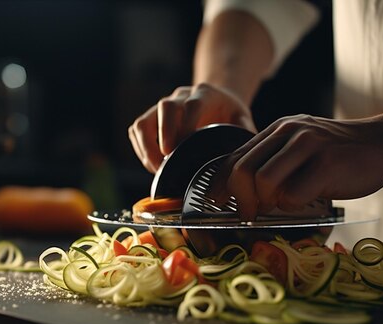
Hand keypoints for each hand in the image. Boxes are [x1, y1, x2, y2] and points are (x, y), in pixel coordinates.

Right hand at [128, 83, 255, 172]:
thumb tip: (242, 155)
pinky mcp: (152, 117)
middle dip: (161, 135)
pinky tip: (152, 166)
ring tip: (155, 169)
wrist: (216, 98)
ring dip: (145, 146)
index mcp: (205, 95)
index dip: (184, 126)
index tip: (180, 148)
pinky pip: (137, 130)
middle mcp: (181, 96)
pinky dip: (141, 149)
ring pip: (144, 120)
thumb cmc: (229, 113)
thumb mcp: (242, 118)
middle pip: (164, 107)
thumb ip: (244, 132)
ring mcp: (163, 106)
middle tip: (164, 162)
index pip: (191, 105)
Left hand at [211, 114, 382, 219]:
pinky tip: (306, 201)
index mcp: (278, 130)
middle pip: (243, 171)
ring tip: (280, 207)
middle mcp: (288, 132)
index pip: (235, 157)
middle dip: (240, 200)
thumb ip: (275, 160)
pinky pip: (293, 196)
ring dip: (267, 204)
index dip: (219, 184)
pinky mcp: (326, 164)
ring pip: (264, 183)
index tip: (213, 202)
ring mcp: (308, 146)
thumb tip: (243, 192)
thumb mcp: (302, 146)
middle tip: (248, 215)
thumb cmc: (340, 153)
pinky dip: (293, 206)